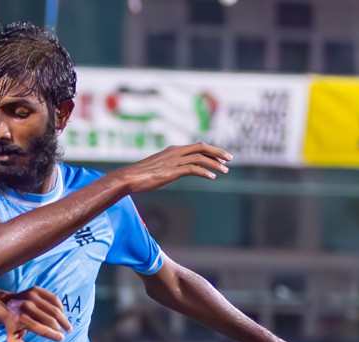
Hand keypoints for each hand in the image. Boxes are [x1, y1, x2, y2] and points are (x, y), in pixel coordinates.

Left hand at [0, 286, 71, 341]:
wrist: (4, 306)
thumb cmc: (12, 326)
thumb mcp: (13, 341)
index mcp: (21, 320)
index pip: (43, 330)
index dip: (54, 335)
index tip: (61, 338)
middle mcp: (26, 307)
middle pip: (50, 320)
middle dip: (60, 328)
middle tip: (66, 332)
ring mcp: (31, 296)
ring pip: (54, 309)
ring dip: (63, 319)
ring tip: (67, 325)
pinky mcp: (36, 289)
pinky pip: (54, 299)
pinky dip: (60, 308)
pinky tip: (61, 314)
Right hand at [111, 143, 231, 194]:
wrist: (128, 178)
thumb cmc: (139, 175)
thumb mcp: (156, 168)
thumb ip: (167, 167)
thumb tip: (171, 172)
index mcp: (172, 150)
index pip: (196, 146)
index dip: (211, 150)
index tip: (221, 156)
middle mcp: (175, 153)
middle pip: (202, 148)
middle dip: (218, 152)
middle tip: (229, 159)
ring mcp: (174, 162)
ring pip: (200, 158)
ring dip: (215, 164)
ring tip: (225, 171)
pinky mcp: (172, 171)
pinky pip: (193, 169)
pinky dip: (204, 172)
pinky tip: (212, 177)